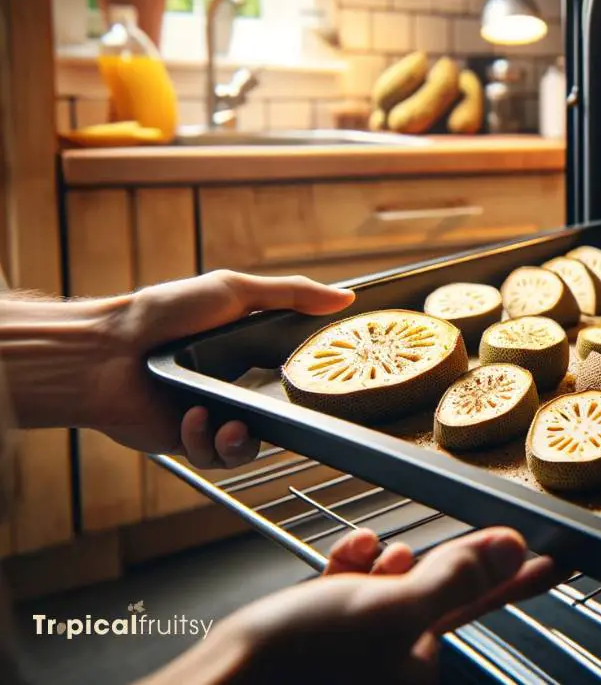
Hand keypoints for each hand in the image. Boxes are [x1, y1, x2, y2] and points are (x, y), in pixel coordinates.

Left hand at [88, 270, 353, 466]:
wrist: (106, 351)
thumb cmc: (164, 314)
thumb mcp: (235, 291)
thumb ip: (293, 294)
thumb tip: (347, 298)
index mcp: (247, 354)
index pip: (295, 376)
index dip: (313, 385)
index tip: (327, 385)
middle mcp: (234, 388)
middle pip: (280, 418)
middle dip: (283, 421)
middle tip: (281, 412)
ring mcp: (212, 417)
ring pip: (249, 446)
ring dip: (242, 440)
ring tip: (231, 424)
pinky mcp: (188, 442)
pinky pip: (215, 456)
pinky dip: (207, 440)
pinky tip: (192, 417)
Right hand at [145, 527, 560, 684]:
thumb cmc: (296, 659)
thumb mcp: (393, 607)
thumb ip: (456, 579)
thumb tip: (514, 550)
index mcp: (418, 670)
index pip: (486, 608)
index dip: (520, 578)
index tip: (559, 558)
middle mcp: (391, 673)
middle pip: (432, 598)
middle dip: (422, 565)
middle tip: (400, 556)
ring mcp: (355, 663)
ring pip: (388, 594)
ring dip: (383, 564)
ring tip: (370, 551)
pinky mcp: (320, 650)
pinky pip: (349, 602)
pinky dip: (349, 573)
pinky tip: (347, 554)